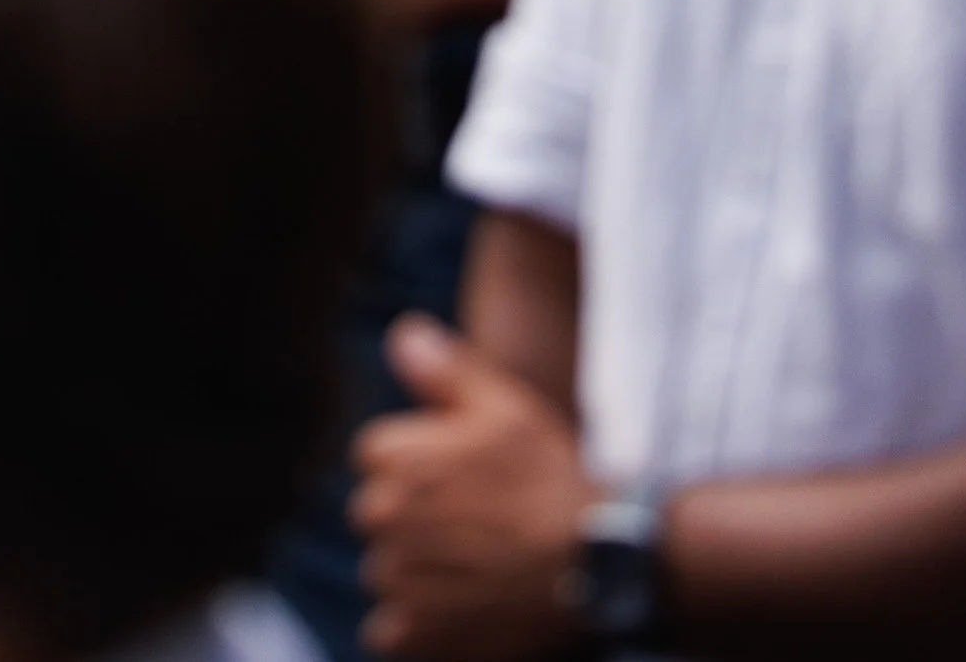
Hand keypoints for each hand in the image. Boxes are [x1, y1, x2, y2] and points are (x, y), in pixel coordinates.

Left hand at [353, 319, 590, 660]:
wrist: (591, 563)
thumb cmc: (548, 477)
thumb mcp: (504, 406)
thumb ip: (443, 368)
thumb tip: (400, 334)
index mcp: (396, 458)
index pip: (374, 455)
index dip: (417, 462)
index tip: (459, 476)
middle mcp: (385, 518)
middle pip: (376, 514)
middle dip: (412, 517)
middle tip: (472, 524)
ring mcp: (397, 580)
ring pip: (384, 571)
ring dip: (416, 572)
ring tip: (474, 566)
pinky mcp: (412, 635)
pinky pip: (389, 629)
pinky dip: (418, 626)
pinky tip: (463, 608)